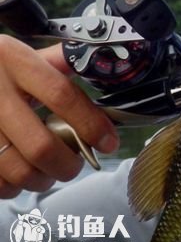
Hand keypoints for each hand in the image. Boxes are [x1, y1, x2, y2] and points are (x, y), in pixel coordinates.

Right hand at [0, 35, 118, 197]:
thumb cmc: (1, 66)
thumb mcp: (27, 55)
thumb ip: (62, 63)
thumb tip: (107, 72)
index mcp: (15, 60)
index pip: (61, 96)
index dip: (91, 124)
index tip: (109, 142)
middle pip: (40, 145)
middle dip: (68, 165)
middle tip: (75, 165)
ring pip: (17, 169)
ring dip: (42, 180)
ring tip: (49, 173)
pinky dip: (14, 186)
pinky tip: (22, 174)